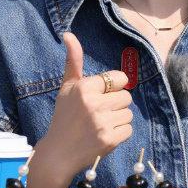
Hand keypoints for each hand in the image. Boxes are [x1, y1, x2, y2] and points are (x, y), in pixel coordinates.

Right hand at [40, 32, 132, 179]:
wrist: (59, 153)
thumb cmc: (64, 117)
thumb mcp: (67, 87)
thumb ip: (73, 61)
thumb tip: (68, 34)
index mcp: (84, 87)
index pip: (119, 78)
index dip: (113, 87)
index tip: (102, 95)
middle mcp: (94, 103)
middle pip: (126, 96)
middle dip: (116, 104)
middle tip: (99, 112)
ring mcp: (103, 123)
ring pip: (128, 113)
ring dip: (118, 118)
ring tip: (101, 124)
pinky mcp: (110, 140)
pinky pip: (129, 129)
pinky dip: (120, 133)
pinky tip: (104, 134)